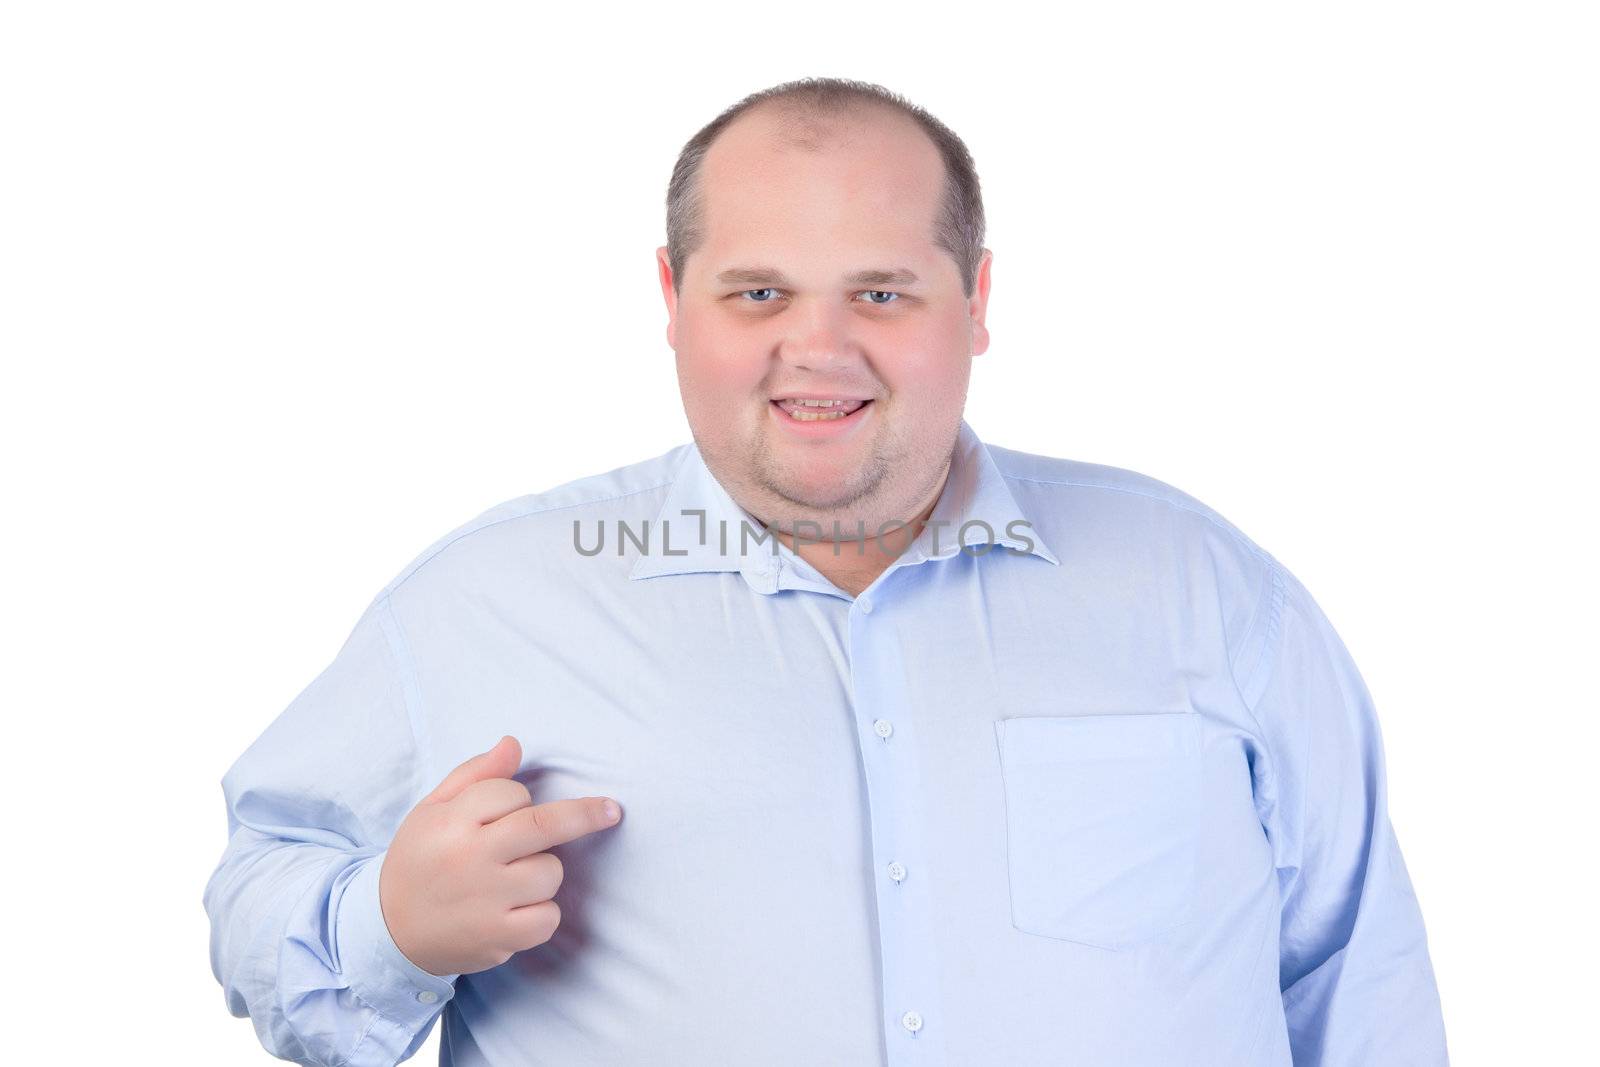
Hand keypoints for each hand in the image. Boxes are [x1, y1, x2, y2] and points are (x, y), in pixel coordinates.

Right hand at [376, 735, 622, 975]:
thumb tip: (515, 743)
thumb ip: (476, 774)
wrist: (388, 930)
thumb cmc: (419, 860)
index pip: (512, 793)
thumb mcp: (433, 808)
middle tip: (612, 810)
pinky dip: (542, 914)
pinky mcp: (497, 939)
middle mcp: (470, 859)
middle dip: (586, 815)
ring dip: (544, 871)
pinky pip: (548, 918)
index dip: (518, 798)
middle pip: (545, 826)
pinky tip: (517, 911)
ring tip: (512, 878)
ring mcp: (486, 902)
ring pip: (550, 872)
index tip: (512, 808)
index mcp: (451, 822)